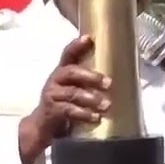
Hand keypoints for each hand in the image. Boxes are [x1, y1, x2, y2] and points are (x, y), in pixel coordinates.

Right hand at [17, 36, 108, 163]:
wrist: (43, 125)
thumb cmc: (65, 101)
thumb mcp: (75, 87)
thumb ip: (90, 81)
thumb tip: (121, 79)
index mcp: (63, 70)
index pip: (68, 54)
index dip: (77, 45)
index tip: (88, 38)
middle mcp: (56, 79)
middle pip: (72, 72)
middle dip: (91, 76)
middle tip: (109, 83)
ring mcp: (52, 94)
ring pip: (72, 93)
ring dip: (91, 99)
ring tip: (107, 105)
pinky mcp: (51, 110)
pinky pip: (68, 110)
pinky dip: (84, 114)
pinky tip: (96, 117)